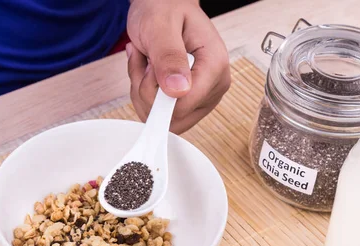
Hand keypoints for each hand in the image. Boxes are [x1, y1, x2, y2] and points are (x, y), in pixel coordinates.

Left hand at [126, 0, 230, 133]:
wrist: (165, 6)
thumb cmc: (164, 9)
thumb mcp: (160, 26)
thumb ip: (169, 56)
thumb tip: (178, 90)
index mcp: (215, 66)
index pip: (183, 105)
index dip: (157, 94)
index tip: (150, 67)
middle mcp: (214, 86)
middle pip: (174, 117)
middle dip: (148, 92)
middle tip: (147, 62)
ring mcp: (203, 97)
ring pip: (164, 120)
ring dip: (143, 92)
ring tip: (147, 63)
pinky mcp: (190, 103)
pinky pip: (161, 116)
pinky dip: (144, 95)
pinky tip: (149, 73)